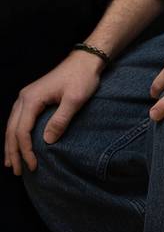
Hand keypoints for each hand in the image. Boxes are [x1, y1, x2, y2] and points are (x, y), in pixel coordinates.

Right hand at [4, 53, 103, 174]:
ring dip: (10, 145)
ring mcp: (26, 97)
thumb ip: (60, 120)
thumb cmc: (82, 78)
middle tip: (16, 171)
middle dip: (13, 152)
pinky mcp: (32, 97)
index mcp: (32, 99)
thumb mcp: (74, 100)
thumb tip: (46, 142)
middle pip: (12, 130)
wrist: (85, 60)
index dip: (25, 151)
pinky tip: (16, 143)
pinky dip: (15, 134)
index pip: (22, 131)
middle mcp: (24, 98)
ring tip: (11, 162)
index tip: (33, 166)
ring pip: (11, 125)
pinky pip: (17, 119)